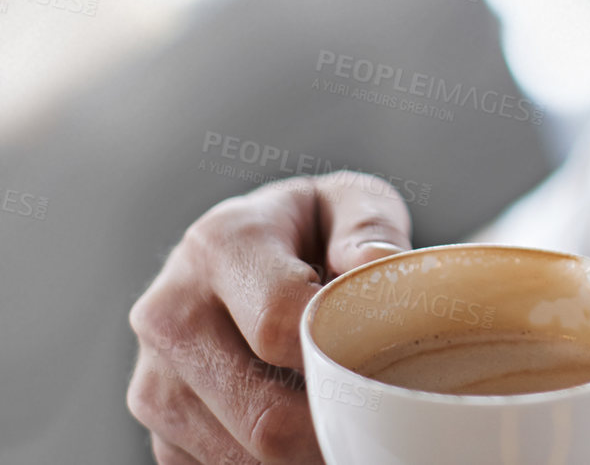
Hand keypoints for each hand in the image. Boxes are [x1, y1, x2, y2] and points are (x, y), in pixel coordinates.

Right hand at [127, 172, 411, 462]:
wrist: (250, 250)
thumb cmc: (313, 229)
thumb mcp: (350, 203)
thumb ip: (370, 227)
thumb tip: (375, 265)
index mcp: (220, 244)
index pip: (279, 325)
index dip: (339, 355)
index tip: (380, 361)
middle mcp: (170, 312)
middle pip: (262, 413)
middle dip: (332, 426)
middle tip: (382, 422)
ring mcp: (154, 377)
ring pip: (241, 455)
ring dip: (304, 455)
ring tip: (348, 424)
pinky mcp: (157, 426)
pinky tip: (305, 435)